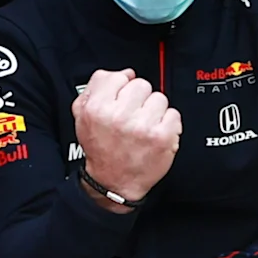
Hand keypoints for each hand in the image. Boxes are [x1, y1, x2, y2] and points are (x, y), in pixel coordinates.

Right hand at [70, 67, 181, 203]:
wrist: (113, 183)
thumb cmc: (101, 148)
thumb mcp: (83, 115)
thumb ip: (98, 86)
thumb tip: (126, 73)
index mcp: (97, 108)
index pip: (119, 77)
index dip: (122, 89)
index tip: (121, 101)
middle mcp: (119, 116)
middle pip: (141, 85)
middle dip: (139, 99)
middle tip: (133, 117)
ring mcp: (142, 126)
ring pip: (159, 98)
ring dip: (155, 111)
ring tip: (144, 127)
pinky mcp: (162, 137)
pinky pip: (173, 115)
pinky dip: (168, 124)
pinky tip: (155, 134)